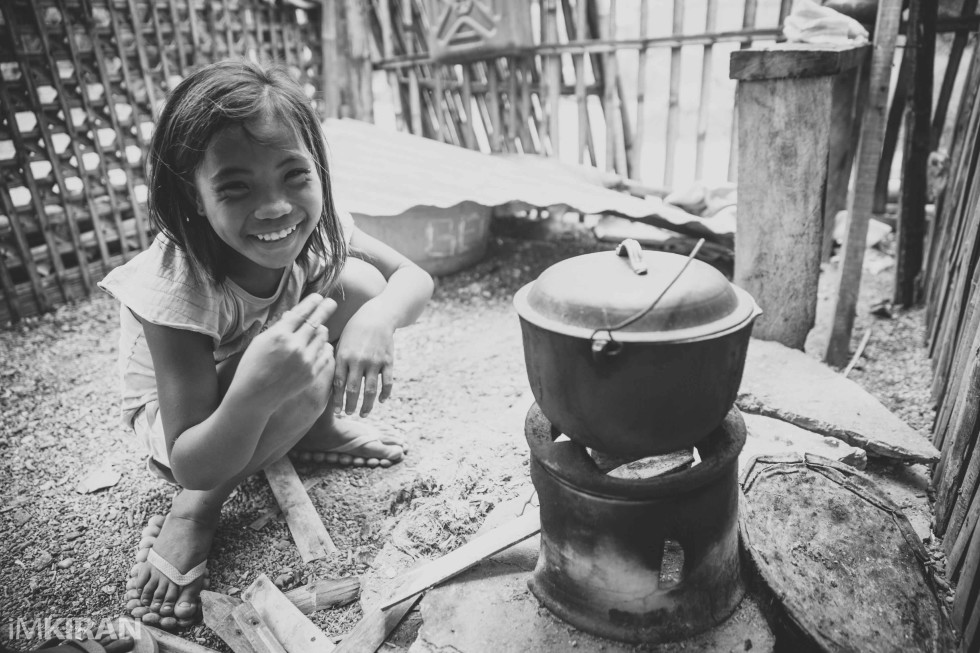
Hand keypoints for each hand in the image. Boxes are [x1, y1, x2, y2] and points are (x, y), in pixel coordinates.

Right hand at [231, 294, 336, 408]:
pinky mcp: (312, 373)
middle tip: (331, 302)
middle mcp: (295, 346)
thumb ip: (280, 327)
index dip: (312, 302)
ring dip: (321, 330)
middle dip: (325, 309)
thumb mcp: (261, 341)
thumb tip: (294, 314)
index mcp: (280, 335)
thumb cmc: (253, 366)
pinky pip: (325, 353)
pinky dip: (323, 346)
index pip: (301, 312)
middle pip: (316, 321)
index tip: (319, 297)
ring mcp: (305, 361)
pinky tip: (320, 344)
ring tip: (318, 328)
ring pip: (322, 336)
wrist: (255, 396)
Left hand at [331, 303, 395, 416]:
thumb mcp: (341, 342)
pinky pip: (387, 383)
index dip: (337, 400)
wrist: (378, 316)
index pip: (339, 384)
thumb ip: (335, 360)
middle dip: (350, 405)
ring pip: (370, 390)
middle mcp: (359, 360)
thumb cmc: (355, 330)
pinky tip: (380, 401)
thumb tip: (325, 379)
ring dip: (367, 405)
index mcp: (344, 356)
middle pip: (353, 390)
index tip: (336, 411)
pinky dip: (384, 394)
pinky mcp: (388, 361)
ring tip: (363, 413)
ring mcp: (375, 362)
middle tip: (348, 414)